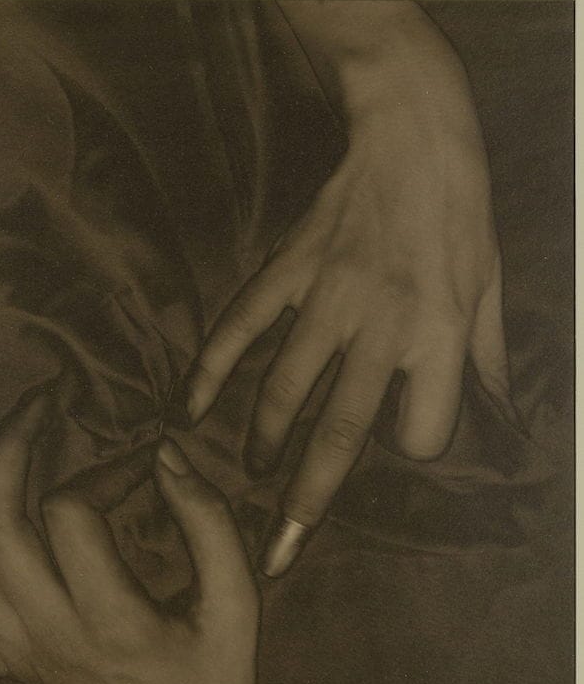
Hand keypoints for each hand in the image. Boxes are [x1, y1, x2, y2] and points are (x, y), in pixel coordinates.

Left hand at [0, 392, 259, 683]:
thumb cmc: (213, 681)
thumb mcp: (237, 604)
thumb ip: (209, 524)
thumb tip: (165, 454)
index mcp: (111, 619)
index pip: (74, 513)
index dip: (106, 468)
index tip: (142, 459)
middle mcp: (49, 633)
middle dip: (10, 448)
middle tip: (37, 402)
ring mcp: (18, 652)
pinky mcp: (6, 666)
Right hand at [183, 21, 512, 575]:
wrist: (412, 130)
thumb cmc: (462, 211)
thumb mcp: (494, 285)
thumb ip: (487, 358)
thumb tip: (495, 415)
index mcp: (440, 335)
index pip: (422, 430)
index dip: (415, 442)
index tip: (406, 435)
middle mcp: (381, 328)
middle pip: (338, 435)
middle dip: (306, 504)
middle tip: (278, 553)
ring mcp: (326, 300)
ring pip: (284, 392)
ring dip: (264, 443)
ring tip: (252, 473)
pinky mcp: (286, 272)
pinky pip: (239, 329)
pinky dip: (209, 372)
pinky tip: (188, 411)